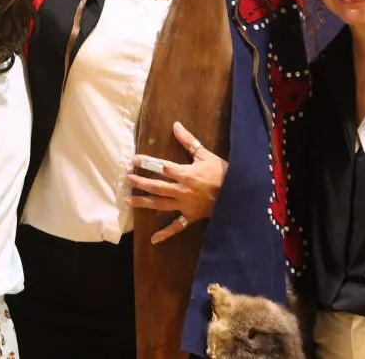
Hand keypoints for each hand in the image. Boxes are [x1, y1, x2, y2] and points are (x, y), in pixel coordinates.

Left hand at [126, 121, 228, 244]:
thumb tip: (176, 125)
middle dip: (140, 182)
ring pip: (160, 204)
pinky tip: (153, 239)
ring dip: (143, 202)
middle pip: (156, 186)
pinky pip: (177, 226)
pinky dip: (165, 233)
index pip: (161, 167)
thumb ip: (189, 141)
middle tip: (127, 179)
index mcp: (185, 174)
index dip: (147, 163)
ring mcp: (185, 205)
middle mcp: (182, 190)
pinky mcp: (191, 216)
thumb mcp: (205, 154)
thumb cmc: (221, 172)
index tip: (134, 160)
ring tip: (128, 200)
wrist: (238, 193)